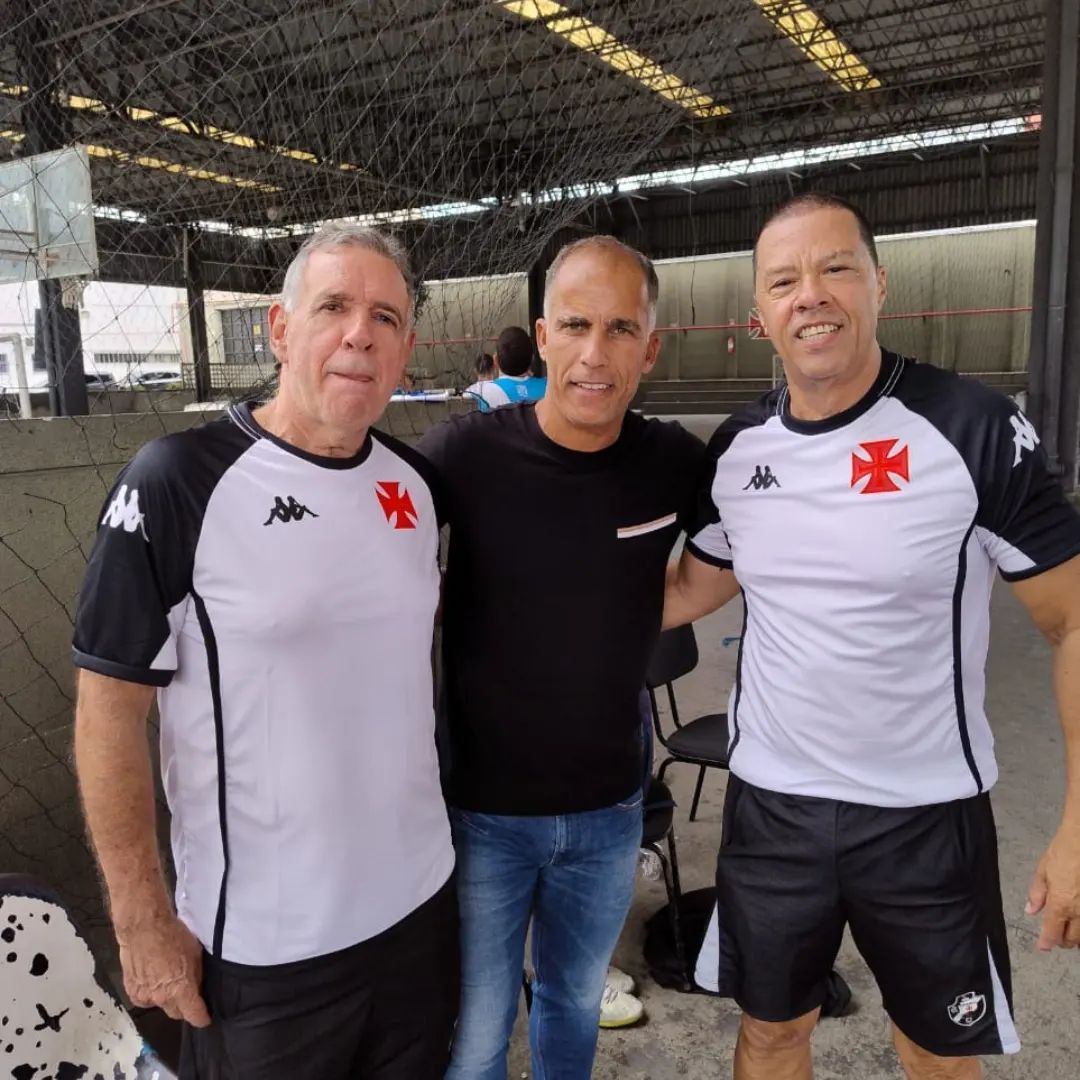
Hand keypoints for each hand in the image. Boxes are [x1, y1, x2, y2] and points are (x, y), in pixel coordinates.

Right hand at [117, 915, 211, 1025]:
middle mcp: (162, 998)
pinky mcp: (132, 991)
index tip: (205, 1018)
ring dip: (166, 999)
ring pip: (160, 1006)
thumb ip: (197, 976)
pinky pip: (145, 999)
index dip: (202, 1018)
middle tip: (188, 994)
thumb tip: (198, 988)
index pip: (194, 1016)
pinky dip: (151, 993)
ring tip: (168, 980)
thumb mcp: (195, 954)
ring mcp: (145, 996)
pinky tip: (153, 978)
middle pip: (177, 1013)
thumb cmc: (172, 935)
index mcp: (181, 990)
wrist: (143, 927)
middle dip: (184, 1007)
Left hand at [1026, 826, 1079, 950]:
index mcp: (1061, 904)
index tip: (1043, 947)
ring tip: (1070, 932)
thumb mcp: (1043, 870)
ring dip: (1077, 937)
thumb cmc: (1064, 852)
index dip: (1047, 942)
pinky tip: (1079, 920)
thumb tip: (1031, 910)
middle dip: (1063, 941)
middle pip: (1073, 939)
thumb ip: (1037, 893)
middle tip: (1056, 937)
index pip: (1053, 933)